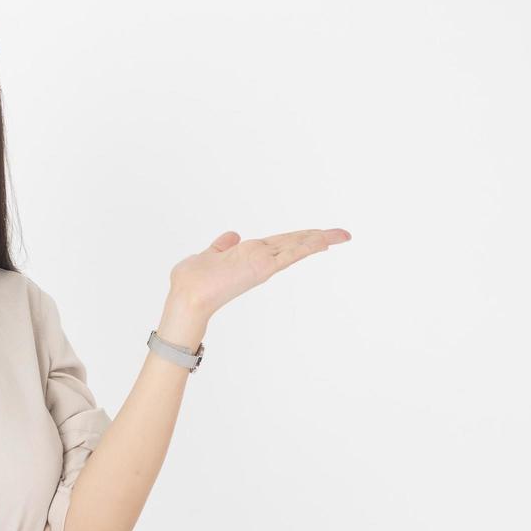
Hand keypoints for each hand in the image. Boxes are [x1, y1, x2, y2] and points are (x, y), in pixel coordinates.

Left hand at [169, 228, 352, 319]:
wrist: (188, 296)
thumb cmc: (193, 281)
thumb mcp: (208, 255)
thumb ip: (222, 246)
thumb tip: (232, 235)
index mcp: (249, 255)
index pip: (280, 243)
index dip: (300, 238)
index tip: (317, 235)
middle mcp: (260, 259)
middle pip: (294, 244)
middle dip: (318, 238)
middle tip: (342, 234)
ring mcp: (263, 264)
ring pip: (296, 247)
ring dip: (319, 240)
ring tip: (340, 235)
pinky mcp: (264, 268)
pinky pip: (290, 254)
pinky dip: (307, 247)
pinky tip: (323, 242)